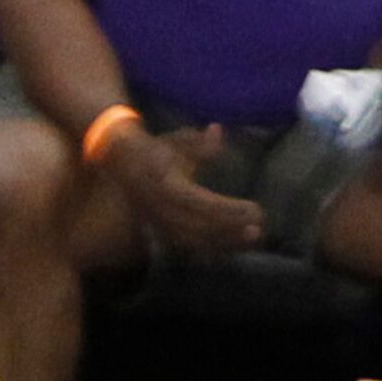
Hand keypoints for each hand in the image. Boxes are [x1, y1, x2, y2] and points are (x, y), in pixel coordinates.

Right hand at [101, 125, 263, 254]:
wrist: (122, 166)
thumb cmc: (155, 150)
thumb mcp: (176, 142)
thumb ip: (198, 142)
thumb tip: (217, 131)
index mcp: (165, 184)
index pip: (200, 203)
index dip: (227, 210)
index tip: (254, 209)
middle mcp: (161, 209)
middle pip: (200, 227)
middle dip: (230, 231)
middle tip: (259, 230)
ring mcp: (161, 224)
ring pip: (196, 242)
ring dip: (225, 243)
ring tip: (252, 240)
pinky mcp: (163, 233)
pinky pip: (190, 248)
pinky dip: (213, 249)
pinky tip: (235, 248)